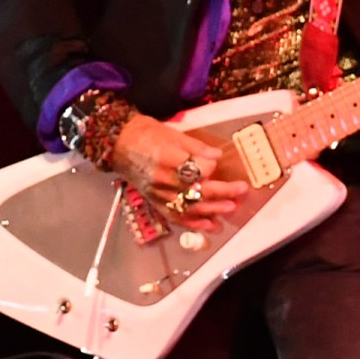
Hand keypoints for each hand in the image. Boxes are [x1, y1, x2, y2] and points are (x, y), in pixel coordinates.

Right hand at [109, 114, 247, 231]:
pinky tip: (209, 225)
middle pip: (197, 190)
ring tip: (231, 209)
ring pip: (189, 207)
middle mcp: (162, 179)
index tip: (218, 163)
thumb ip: (196, 147)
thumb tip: (218, 156)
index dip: (212, 167)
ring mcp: (158, 193)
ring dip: (212, 210)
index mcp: (167, 158)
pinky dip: (193, 222)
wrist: (118, 144)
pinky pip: (175, 216)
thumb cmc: (146, 133)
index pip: (197, 169)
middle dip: (223, 192)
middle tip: (241, 190)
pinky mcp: (154, 201)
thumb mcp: (173, 133)